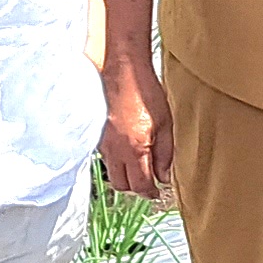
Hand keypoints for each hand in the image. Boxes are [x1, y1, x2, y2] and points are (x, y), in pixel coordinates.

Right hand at [96, 48, 175, 199]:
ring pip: (111, 172)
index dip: (150, 193)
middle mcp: (115, 151)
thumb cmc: (145, 92)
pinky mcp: (97, 134)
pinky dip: (116, 161)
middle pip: (122, 185)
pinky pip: (106, 157)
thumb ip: (165, 154)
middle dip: (136, 188)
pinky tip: (126, 149)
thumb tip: (164, 176)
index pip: (140, 185)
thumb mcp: (166, 123)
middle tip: (149, 181)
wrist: (122, 69)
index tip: (157, 192)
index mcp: (134, 150)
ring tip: (138, 165)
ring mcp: (103, 143)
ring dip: (125, 175)